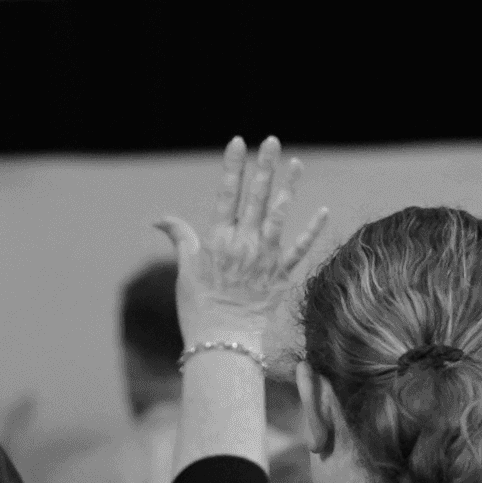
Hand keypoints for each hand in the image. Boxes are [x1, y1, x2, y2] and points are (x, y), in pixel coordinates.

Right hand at [155, 137, 328, 359]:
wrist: (221, 342)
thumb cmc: (197, 306)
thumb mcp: (184, 269)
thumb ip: (180, 237)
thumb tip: (160, 219)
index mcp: (217, 239)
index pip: (225, 193)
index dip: (232, 166)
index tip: (238, 142)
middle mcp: (242, 244)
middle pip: (254, 197)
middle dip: (263, 166)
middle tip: (271, 140)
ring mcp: (264, 258)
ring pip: (278, 215)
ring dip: (288, 187)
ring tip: (296, 162)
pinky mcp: (281, 276)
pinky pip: (299, 250)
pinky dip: (312, 231)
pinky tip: (322, 211)